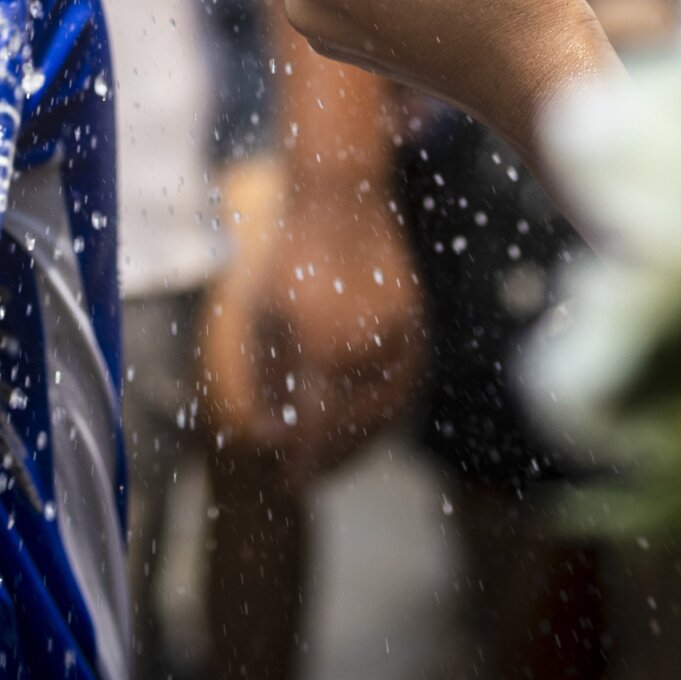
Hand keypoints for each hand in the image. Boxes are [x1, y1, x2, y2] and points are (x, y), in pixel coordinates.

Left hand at [199, 157, 423, 490]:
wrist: (342, 198)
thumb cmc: (290, 255)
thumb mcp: (264, 315)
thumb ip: (269, 378)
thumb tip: (268, 434)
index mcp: (318, 347)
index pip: (312, 430)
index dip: (299, 462)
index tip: (285, 482)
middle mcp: (362, 348)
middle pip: (349, 429)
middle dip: (326, 460)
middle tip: (303, 477)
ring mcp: (395, 337)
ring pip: (382, 413)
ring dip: (357, 445)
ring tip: (332, 460)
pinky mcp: (416, 326)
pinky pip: (404, 386)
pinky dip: (384, 413)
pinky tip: (365, 424)